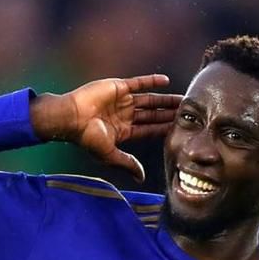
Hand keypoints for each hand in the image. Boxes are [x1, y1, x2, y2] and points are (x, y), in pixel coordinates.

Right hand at [29, 74, 181, 181]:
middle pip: (152, 115)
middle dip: (168, 114)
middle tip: (187, 113)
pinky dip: (152, 81)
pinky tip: (167, 82)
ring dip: (165, 100)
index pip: (149, 130)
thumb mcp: (110, 154)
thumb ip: (127, 163)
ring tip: (182, 100)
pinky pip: (138, 83)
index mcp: (123, 131)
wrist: (71, 117)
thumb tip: (142, 178)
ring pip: (149, 100)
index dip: (163, 129)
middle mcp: (124, 115)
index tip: (180, 129)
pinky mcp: (118, 87)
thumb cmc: (87, 137)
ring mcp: (122, 100)